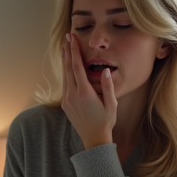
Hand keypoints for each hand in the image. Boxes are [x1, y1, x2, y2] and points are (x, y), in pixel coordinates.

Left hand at [61, 33, 116, 149]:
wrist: (94, 139)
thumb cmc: (106, 122)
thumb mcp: (112, 104)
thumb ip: (108, 86)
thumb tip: (105, 70)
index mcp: (84, 93)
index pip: (77, 67)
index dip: (74, 51)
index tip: (72, 39)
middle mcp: (73, 95)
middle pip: (68, 68)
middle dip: (67, 52)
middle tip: (67, 37)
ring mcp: (67, 100)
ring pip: (65, 76)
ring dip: (65, 61)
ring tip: (65, 48)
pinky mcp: (65, 104)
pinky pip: (65, 85)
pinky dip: (65, 73)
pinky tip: (67, 67)